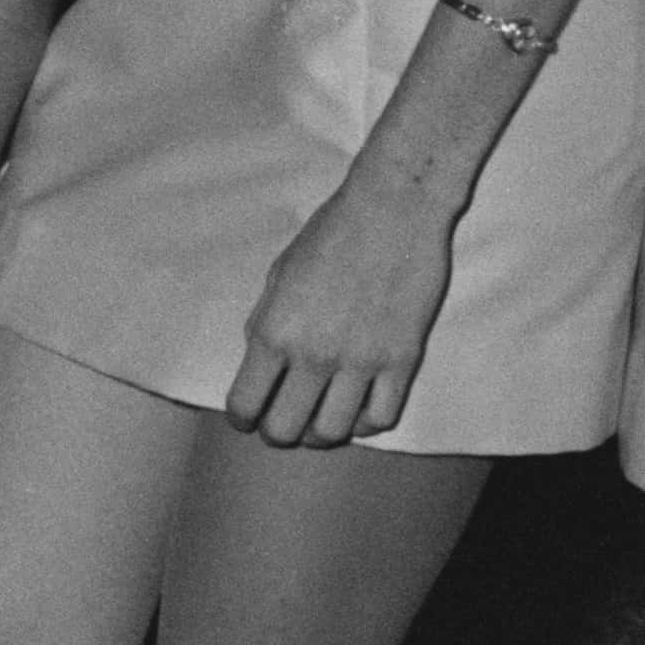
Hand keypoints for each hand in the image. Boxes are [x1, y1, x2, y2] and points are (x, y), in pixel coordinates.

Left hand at [227, 170, 458, 448]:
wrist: (393, 210)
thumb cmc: (330, 233)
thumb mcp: (278, 275)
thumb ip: (266, 322)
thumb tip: (261, 362)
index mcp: (274, 331)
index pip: (245, 403)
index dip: (242, 417)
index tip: (246, 417)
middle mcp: (314, 354)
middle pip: (285, 429)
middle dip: (276, 432)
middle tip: (279, 424)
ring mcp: (361, 361)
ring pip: (333, 432)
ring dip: (319, 434)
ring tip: (316, 424)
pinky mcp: (403, 360)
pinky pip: (382, 417)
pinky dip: (365, 424)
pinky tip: (356, 412)